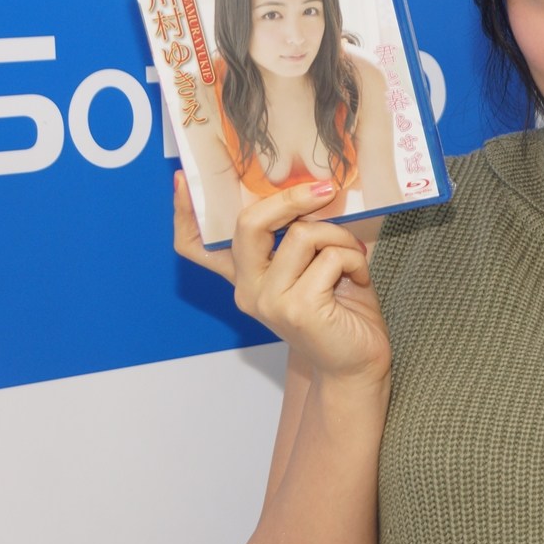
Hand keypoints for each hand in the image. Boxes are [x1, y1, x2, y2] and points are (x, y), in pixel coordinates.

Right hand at [173, 172, 389, 385]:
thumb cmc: (342, 310)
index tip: (183, 179)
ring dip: (339, 237)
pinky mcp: (297, 308)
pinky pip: (330, 256)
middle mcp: (247, 288)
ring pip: (302, 234)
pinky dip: (354, 259)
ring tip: (353, 258)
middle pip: (249, 223)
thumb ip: (301, 236)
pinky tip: (359, 278)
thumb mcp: (314, 266)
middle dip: (290, 198)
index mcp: (246, 276)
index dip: (185, 212)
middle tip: (324, 190)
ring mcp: (268, 300)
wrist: (357, 363)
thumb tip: (313, 187)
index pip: (199, 246)